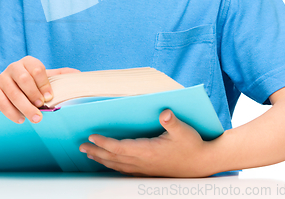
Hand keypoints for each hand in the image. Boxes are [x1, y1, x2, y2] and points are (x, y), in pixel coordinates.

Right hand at [0, 56, 78, 124]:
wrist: (4, 90)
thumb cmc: (29, 85)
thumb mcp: (42, 78)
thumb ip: (59, 75)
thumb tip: (79, 75)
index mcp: (28, 62)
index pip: (37, 69)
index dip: (44, 84)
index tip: (50, 97)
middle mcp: (14, 67)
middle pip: (24, 80)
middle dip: (34, 95)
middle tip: (42, 107)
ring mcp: (2, 78)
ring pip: (13, 92)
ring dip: (25, 107)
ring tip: (35, 118)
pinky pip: (2, 102)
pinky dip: (12, 112)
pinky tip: (20, 119)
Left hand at [79, 109, 213, 176]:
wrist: (204, 163)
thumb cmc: (194, 146)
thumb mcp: (185, 131)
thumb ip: (173, 122)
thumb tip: (165, 113)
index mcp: (149, 151)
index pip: (120, 148)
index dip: (104, 143)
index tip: (92, 137)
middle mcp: (144, 162)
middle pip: (114, 158)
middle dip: (96, 152)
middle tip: (81, 146)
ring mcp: (146, 168)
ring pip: (118, 165)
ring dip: (102, 159)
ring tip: (89, 154)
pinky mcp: (149, 170)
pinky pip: (126, 169)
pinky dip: (114, 166)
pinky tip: (109, 164)